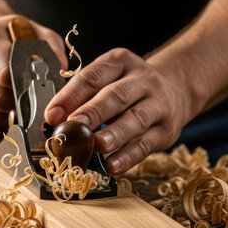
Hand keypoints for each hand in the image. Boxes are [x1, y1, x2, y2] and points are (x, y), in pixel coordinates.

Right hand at [0, 14, 66, 135]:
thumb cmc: (17, 38)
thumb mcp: (39, 34)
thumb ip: (52, 51)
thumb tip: (60, 72)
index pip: (4, 74)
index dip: (23, 88)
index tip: (36, 91)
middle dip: (18, 106)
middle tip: (31, 104)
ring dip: (8, 119)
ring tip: (20, 109)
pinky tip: (8, 115)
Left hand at [44, 48, 193, 173]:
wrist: (175, 90)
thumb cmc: (129, 89)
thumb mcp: (108, 80)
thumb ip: (83, 97)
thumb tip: (54, 122)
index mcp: (120, 62)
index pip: (92, 77)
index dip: (70, 96)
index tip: (52, 115)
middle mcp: (143, 80)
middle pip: (116, 96)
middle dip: (93, 112)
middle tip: (74, 126)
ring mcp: (159, 103)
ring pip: (136, 118)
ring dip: (115, 134)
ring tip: (97, 146)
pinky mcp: (167, 129)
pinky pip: (147, 144)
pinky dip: (129, 156)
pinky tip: (113, 165)